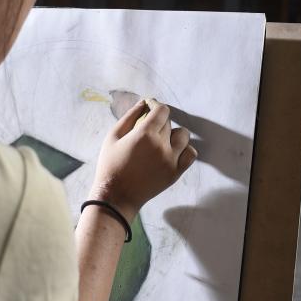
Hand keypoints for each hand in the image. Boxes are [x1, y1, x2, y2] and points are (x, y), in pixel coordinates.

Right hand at [91, 99, 196, 219]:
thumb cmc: (110, 165)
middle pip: (169, 123)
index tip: (150, 107)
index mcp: (145, 135)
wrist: (116, 196)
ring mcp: (171, 160)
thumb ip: (129, 116)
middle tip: (147, 128)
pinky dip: (184, 149)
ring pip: (183, 136)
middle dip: (158, 121)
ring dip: (173, 134)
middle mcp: (161, 146)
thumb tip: (144, 103)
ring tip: (161, 140)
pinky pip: (190, 154)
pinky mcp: (175, 173)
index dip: (156, 105)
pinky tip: (172, 151)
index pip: (162, 110)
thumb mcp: (113, 137)